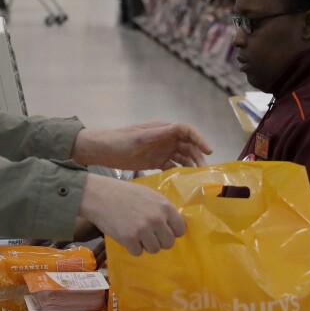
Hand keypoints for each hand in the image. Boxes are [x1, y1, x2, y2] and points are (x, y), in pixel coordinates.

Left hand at [71, 122, 212, 171]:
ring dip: (190, 166)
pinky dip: (179, 172)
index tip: (208, 151)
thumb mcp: (137, 138)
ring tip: (195, 179)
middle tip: (203, 172)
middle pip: (188, 145)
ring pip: (182, 157)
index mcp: (162, 129)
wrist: (101, 151)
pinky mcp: (155, 161)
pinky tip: (182, 182)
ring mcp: (160, 150)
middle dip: (197, 156)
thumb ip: (157, 134)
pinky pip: (172, 166)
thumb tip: (177, 128)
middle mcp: (164, 138)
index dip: (199, 139)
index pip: (187, 130)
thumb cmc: (117, 141)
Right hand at [74, 174, 185, 255]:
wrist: (99, 195)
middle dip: (159, 241)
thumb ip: (161, 209)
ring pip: (154, 250)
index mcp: (164, 206)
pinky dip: (132, 247)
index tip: (163, 231)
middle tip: (148, 235)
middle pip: (169, 243)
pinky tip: (126, 236)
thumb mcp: (149, 195)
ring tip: (135, 234)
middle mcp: (157, 219)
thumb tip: (172, 224)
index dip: (172, 232)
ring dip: (145, 245)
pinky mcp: (129, 239)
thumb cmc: (124, 193)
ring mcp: (143, 230)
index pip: (180, 230)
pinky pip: (138, 252)